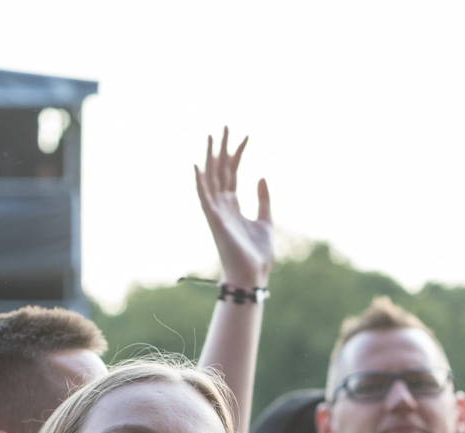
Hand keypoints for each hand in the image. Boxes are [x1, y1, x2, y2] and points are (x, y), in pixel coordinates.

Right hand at [194, 128, 272, 289]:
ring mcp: (217, 212)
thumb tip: (261, 176)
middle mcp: (222, 206)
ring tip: (211, 135)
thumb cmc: (258, 254)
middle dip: (222, 148)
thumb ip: (263, 199)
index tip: (245, 136)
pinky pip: (204, 197)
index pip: (233, 173)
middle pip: (220, 170)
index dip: (238, 154)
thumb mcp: (266, 220)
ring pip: (211, 178)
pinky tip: (198, 165)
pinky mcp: (215, 220)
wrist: (252, 275)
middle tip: (225, 126)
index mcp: (233, 205)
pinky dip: (199, 182)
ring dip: (210, 157)